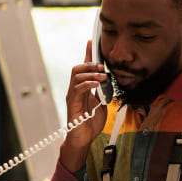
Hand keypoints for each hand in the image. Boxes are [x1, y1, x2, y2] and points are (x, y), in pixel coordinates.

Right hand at [59, 40, 108, 170]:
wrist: (83, 139)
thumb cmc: (90, 123)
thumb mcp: (101, 104)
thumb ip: (103, 92)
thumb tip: (108, 82)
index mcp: (83, 88)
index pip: (85, 68)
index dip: (88, 54)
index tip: (92, 41)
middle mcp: (76, 90)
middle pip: (78, 68)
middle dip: (90, 64)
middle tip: (102, 66)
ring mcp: (73, 96)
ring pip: (76, 76)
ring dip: (90, 73)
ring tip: (102, 76)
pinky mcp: (73, 104)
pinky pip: (78, 89)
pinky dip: (87, 84)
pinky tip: (96, 84)